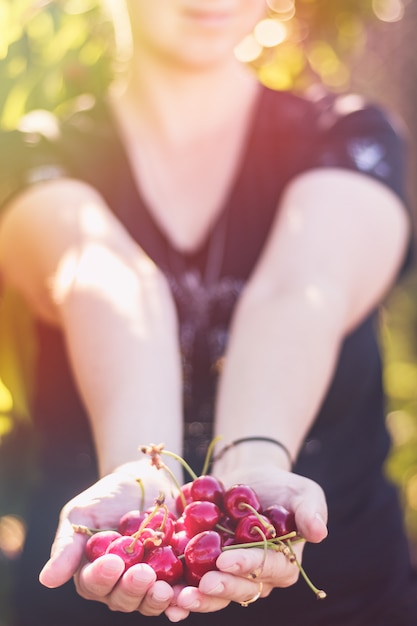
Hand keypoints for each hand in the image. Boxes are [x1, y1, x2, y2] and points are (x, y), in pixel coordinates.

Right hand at [39, 461, 183, 617]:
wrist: (144, 481)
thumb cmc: (107, 496)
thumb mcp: (81, 513)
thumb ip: (67, 545)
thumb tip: (47, 580)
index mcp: (92, 572)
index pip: (92, 583)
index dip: (102, 577)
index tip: (113, 562)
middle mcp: (118, 584)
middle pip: (121, 599)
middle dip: (132, 589)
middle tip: (143, 574)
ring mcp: (146, 582)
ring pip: (148, 601)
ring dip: (155, 599)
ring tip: (164, 589)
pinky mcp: (172, 574)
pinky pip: (176, 593)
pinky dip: (180, 599)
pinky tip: (185, 597)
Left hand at [167, 466, 326, 618]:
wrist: (248, 477)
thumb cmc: (281, 486)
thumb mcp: (302, 491)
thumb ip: (311, 510)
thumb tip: (320, 532)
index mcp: (282, 563)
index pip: (269, 569)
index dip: (248, 565)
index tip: (227, 558)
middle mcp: (256, 577)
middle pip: (241, 589)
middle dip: (221, 588)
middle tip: (202, 584)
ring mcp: (229, 575)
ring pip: (215, 595)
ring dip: (197, 599)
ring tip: (176, 600)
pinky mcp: (205, 568)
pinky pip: (192, 583)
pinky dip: (177, 590)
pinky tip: (161, 592)